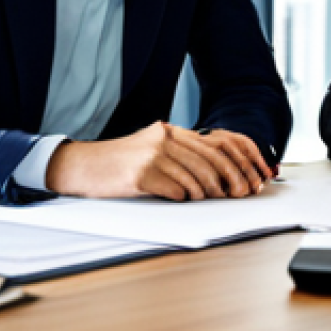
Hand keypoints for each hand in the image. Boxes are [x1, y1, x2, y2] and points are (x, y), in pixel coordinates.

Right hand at [46, 122, 269, 200]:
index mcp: (172, 131)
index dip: (237, 161)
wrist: (82, 165)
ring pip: (195, 176)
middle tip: (239, 194)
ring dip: (206, 192)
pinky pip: (174, 188)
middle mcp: (165, 138)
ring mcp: (153, 154)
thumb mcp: (153, 148)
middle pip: (210, 159)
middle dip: (230, 179)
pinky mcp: (141, 174)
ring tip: (208, 198)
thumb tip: (218, 173)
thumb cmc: (119, 163)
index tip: (249, 176)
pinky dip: (183, 197)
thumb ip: (181, 153)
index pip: (216, 143)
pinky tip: (182, 199)